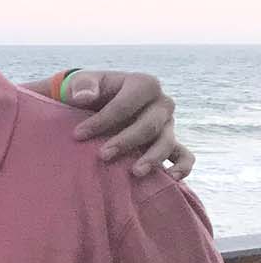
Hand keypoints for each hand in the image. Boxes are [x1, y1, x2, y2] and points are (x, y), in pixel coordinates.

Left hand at [64, 70, 193, 178]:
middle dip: (126, 141)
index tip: (78, 135)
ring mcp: (168, 124)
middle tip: (102, 156)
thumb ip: (82, 86)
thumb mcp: (82, 83)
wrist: (97, 104)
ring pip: (167, 142)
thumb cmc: (89, 93)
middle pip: (149, 125)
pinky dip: (182, 167)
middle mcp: (161, 104)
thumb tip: (84, 97)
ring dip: (152, 158)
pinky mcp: (170, 143)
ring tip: (135, 172)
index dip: (103, 120)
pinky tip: (171, 178)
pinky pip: (183, 156)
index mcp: (144, 85)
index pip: (126, 104)